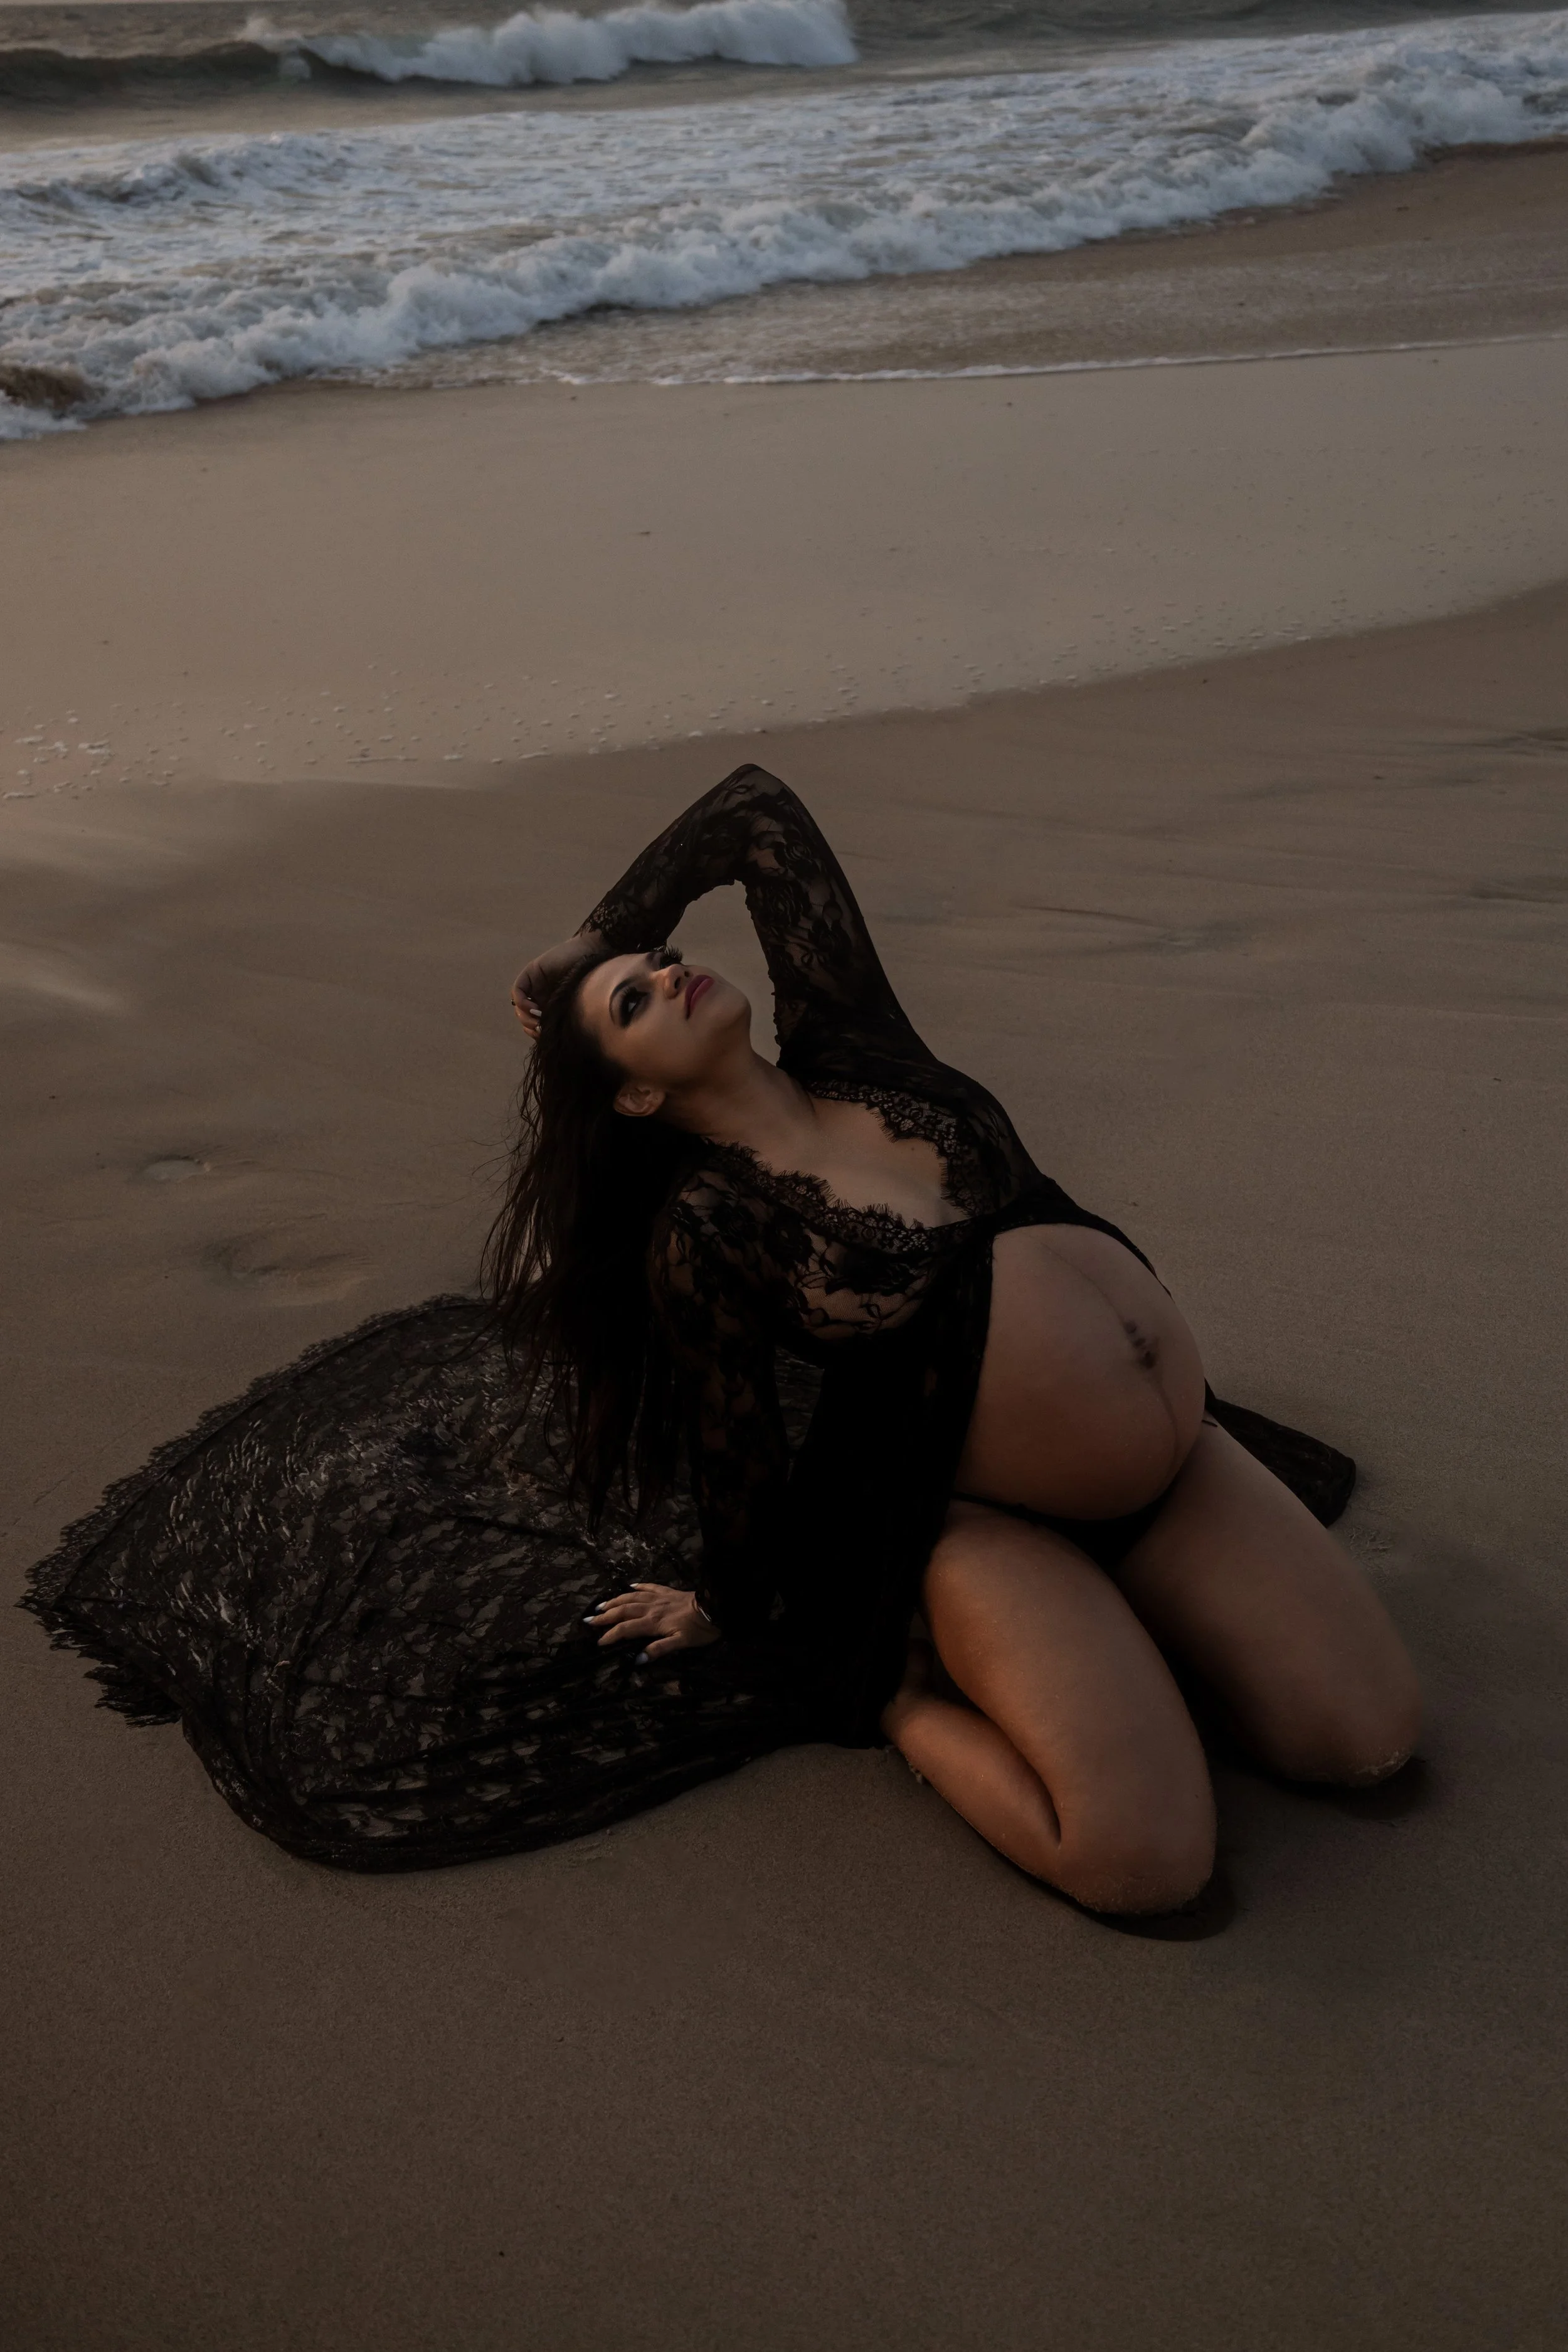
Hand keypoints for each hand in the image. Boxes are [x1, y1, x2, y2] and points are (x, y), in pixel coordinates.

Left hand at [511, 931, 601, 1037]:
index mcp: (551, 1006)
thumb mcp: (575, 1008)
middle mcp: (541, 996)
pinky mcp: (531, 973)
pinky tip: (532, 1008)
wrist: (594, 958)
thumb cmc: (592, 984)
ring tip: (538, 1020)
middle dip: (530, 1025)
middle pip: (525, 1016)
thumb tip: (546, 1038)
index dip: (535, 1033)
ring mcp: (535, 985)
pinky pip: (518, 990)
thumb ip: (562, 1020)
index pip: (534, 1024)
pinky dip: (521, 1002)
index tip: (544, 1037)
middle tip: (540, 1029)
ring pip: (519, 1005)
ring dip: (525, 1016)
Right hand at [585, 1582, 720, 1661]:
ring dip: (615, 1601)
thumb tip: (638, 1660)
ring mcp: (659, 1597)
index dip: (610, 1636)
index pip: (625, 1629)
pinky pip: (649, 1587)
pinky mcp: (668, 1591)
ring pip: (631, 1597)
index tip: (598, 1642)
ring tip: (601, 1605)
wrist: (715, 1607)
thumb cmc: (699, 1629)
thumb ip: (659, 1650)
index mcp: (653, 1622)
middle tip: (588, 1620)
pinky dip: (637, 1586)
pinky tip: (630, 1586)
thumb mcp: (681, 1643)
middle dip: (605, 1616)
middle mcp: (651, 1608)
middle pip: (623, 1611)